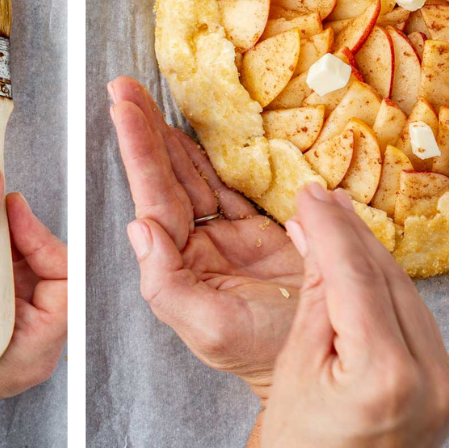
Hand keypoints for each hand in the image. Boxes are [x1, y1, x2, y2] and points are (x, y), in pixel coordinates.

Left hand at [111, 77, 303, 400]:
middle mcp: (195, 246)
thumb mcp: (213, 330)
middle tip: (122, 88)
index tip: (122, 110)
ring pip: (192, 174)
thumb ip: (168, 285)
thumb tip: (140, 230)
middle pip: (166, 178)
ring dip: (168, 136)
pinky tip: (190, 130)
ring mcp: (226, 235)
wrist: (326, 359)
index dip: (138, 152)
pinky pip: (227, 182)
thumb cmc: (264, 355)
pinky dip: (209, 153)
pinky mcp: (257, 228)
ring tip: (143, 99)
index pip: (153, 200)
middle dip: (144, 132)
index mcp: (178, 267)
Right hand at [256, 185, 448, 447]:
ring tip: (335, 224)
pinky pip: (418, 324)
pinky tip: (363, 272)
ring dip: (371, 258)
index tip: (308, 194)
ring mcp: (448, 392)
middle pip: (389, 279)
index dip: (328, 227)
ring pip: (408, 296)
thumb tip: (320, 236)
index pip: (356, 275)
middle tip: (319, 199)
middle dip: (351, 235)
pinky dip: (388, 293)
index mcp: (388, 378)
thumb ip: (317, 299)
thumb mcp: (296, 372)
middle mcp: (432, 383)